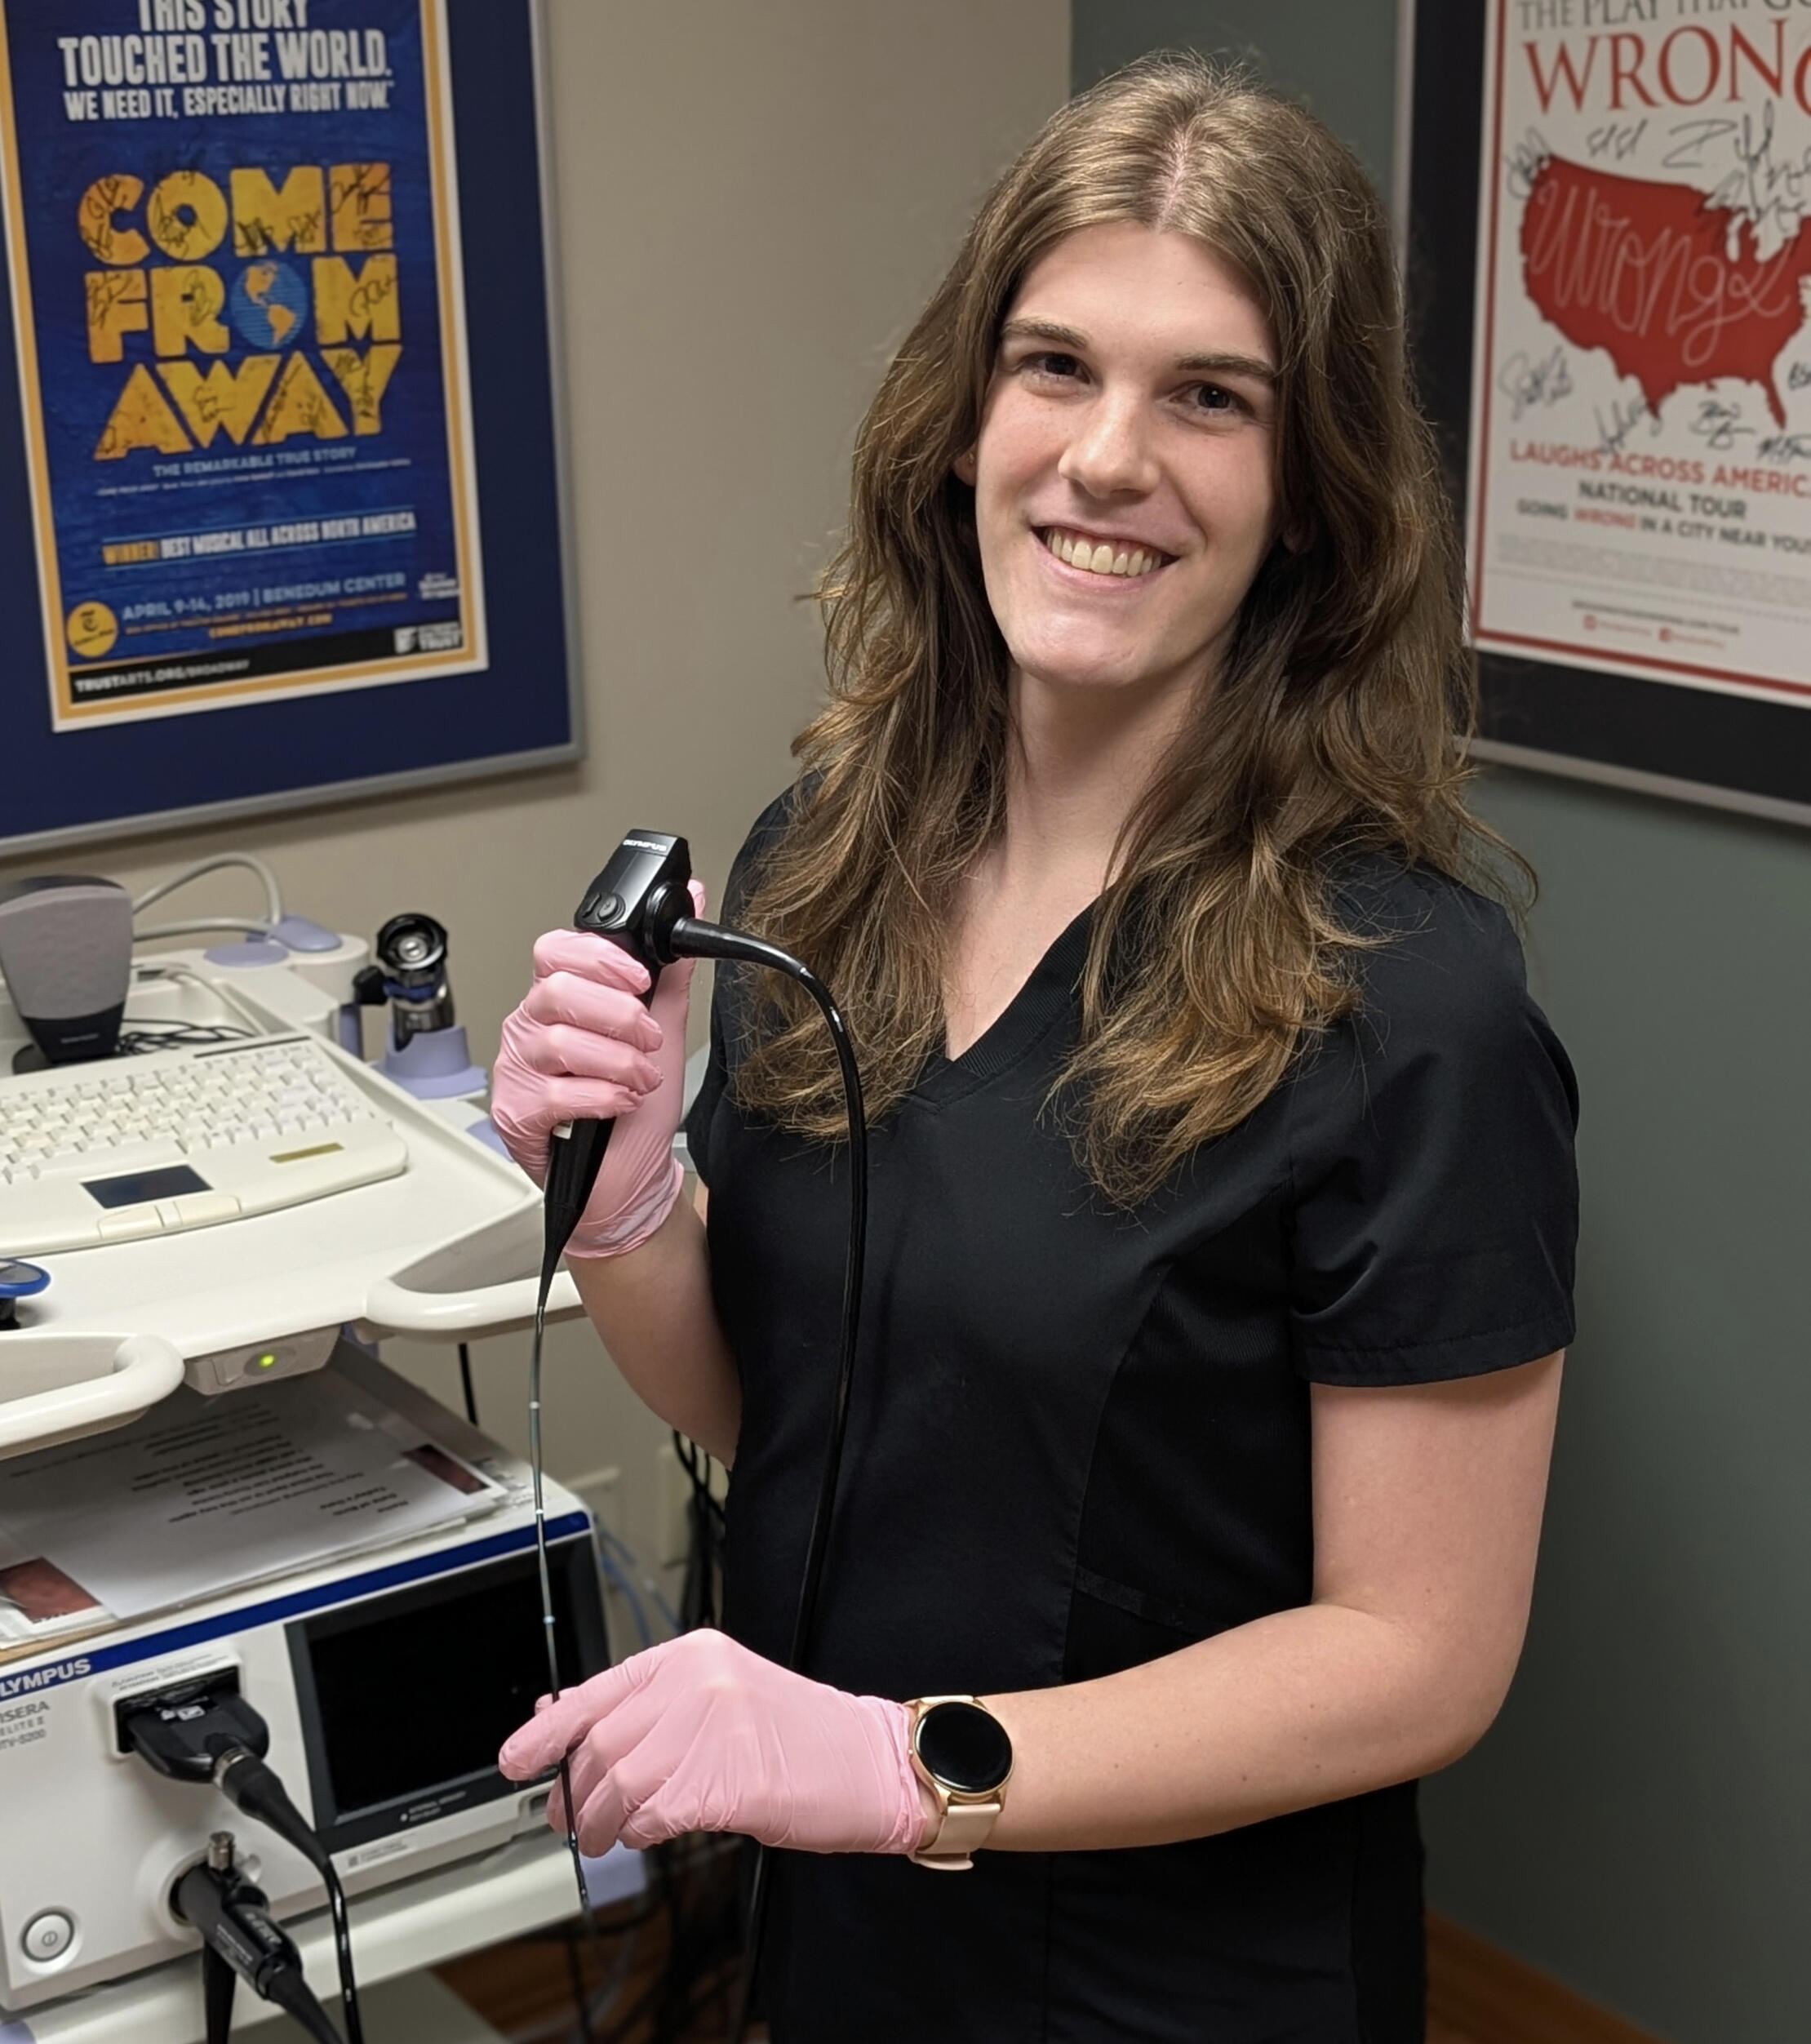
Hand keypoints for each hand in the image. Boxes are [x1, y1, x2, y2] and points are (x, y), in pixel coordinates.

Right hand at [489, 881, 704, 1257]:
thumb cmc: (636, 1112)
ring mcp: (517, 1071)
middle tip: (647, 1042)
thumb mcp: (663, 1033)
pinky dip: (599, 1097)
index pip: (555, 950)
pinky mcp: (515, 1113)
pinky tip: (616, 1105)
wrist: (630, 1182)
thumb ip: (671, 972)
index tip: (639, 980)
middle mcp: (530, 1029)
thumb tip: (693, 904)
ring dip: (617, 1063)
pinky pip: (554, 1092)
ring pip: (560, 1042)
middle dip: (619, 1017)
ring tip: (639, 1082)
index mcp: (559, 1001)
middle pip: (558, 992)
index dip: (599, 959)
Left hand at [497, 1629, 932, 1857]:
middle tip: (568, 1819)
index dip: (548, 1730)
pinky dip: (640, 1832)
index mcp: (691, 1654)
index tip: (517, 1757)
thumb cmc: (799, 1738)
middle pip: (601, 1743)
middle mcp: (696, 1680)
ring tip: (606, 1836)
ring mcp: (711, 1727)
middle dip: (575, 1791)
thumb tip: (573, 1725)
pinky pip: (652, 1813)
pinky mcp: (725, 1778)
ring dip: (603, 1821)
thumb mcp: (720, 1700)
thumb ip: (651, 1711)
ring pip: (619, 1782)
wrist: (868, 1761)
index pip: (597, 1690)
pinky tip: (649, 1834)